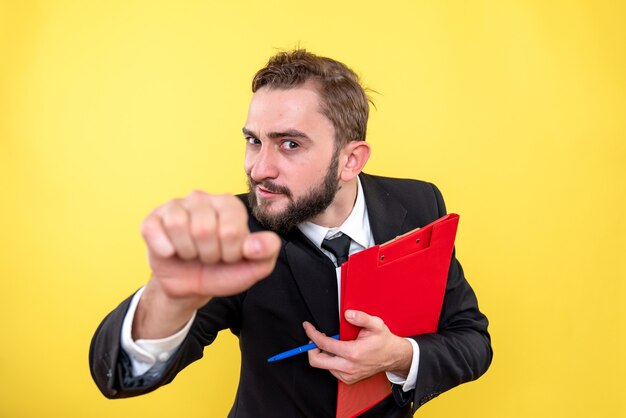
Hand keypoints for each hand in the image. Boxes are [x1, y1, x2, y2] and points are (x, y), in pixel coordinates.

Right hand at [134, 191, 280, 338]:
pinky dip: (164, 248)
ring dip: (187, 251)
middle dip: (208, 254)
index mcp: (229, 204)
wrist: (193, 286)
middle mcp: (202, 198)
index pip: (230, 229)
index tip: (229, 256)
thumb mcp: (252, 267)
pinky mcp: (152, 219)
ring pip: (177, 225)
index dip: (231, 253)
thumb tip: (264, 242)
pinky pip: (153, 229)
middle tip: (209, 256)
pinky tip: (171, 252)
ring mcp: (175, 206)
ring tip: (192, 253)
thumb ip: (266, 252)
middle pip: (203, 228)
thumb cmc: (224, 270)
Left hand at [304, 310, 412, 384]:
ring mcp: (347, 375)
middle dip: (311, 348)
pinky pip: (331, 370)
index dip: (312, 334)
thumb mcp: (376, 324)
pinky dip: (330, 360)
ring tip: (332, 343)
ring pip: (323, 366)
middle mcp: (348, 367)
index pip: (324, 344)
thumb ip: (361, 317)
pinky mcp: (348, 379)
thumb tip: (348, 314)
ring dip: (322, 353)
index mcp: (353, 353)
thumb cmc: (383, 341)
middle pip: (316, 361)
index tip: (307, 327)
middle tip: (315, 338)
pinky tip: (338, 352)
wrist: (393, 357)